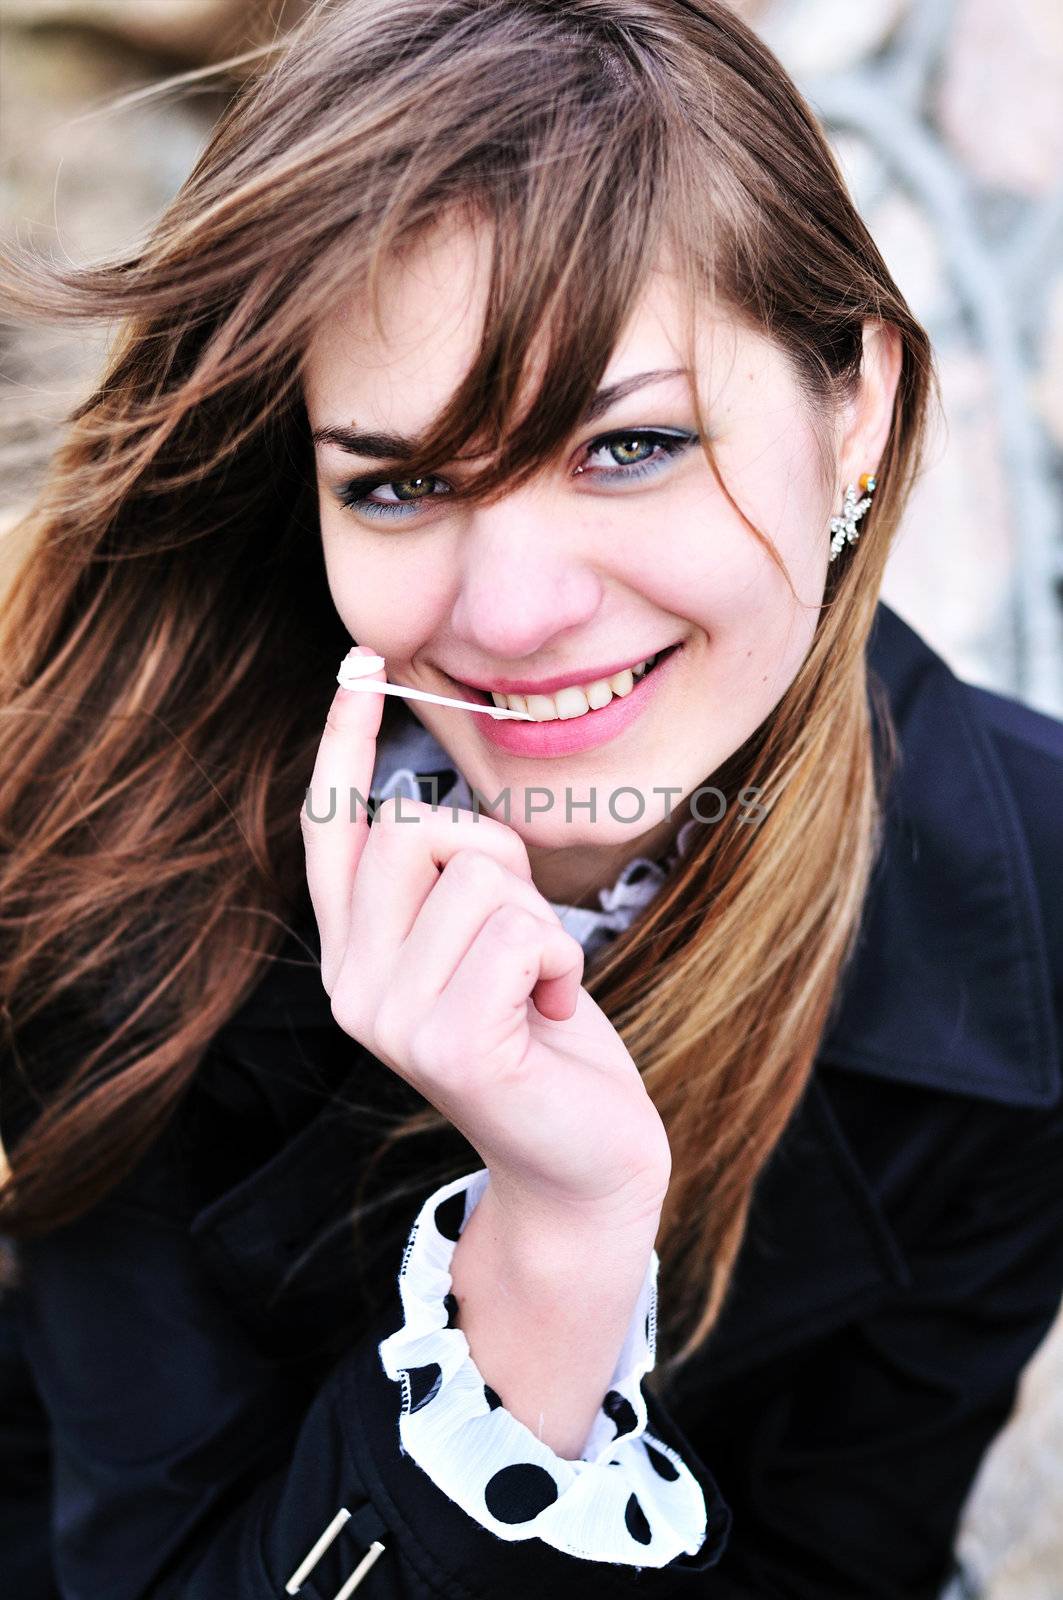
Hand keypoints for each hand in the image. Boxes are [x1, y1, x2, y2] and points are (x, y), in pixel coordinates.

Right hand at [300, 647, 671, 1233]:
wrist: (583, 1164)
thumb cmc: (545, 1038)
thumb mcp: (488, 943)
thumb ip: (445, 884)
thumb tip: (427, 808)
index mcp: (355, 953)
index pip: (333, 828)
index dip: (343, 741)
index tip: (358, 661)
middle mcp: (350, 983)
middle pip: (417, 828)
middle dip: (500, 863)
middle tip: (526, 940)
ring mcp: (387, 1017)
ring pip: (481, 876)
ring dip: (542, 922)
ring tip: (540, 988)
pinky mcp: (447, 1042)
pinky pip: (522, 930)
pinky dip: (562, 961)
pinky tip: (553, 1016)